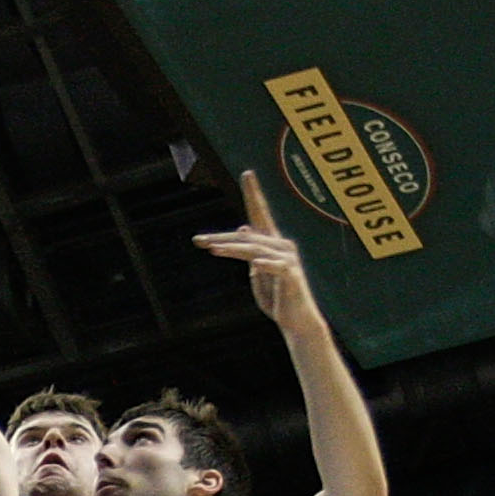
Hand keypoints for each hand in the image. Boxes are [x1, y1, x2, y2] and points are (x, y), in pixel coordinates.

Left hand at [194, 170, 324, 335]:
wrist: (296, 322)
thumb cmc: (276, 299)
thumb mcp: (258, 274)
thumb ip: (250, 253)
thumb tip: (243, 229)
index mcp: (272, 244)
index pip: (260, 214)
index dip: (253, 193)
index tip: (247, 173)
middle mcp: (281, 246)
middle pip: (246, 237)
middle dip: (221, 238)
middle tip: (198, 240)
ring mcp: (287, 259)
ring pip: (254, 250)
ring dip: (231, 250)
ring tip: (211, 249)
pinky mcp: (291, 275)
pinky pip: (275, 267)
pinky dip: (264, 266)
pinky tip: (254, 264)